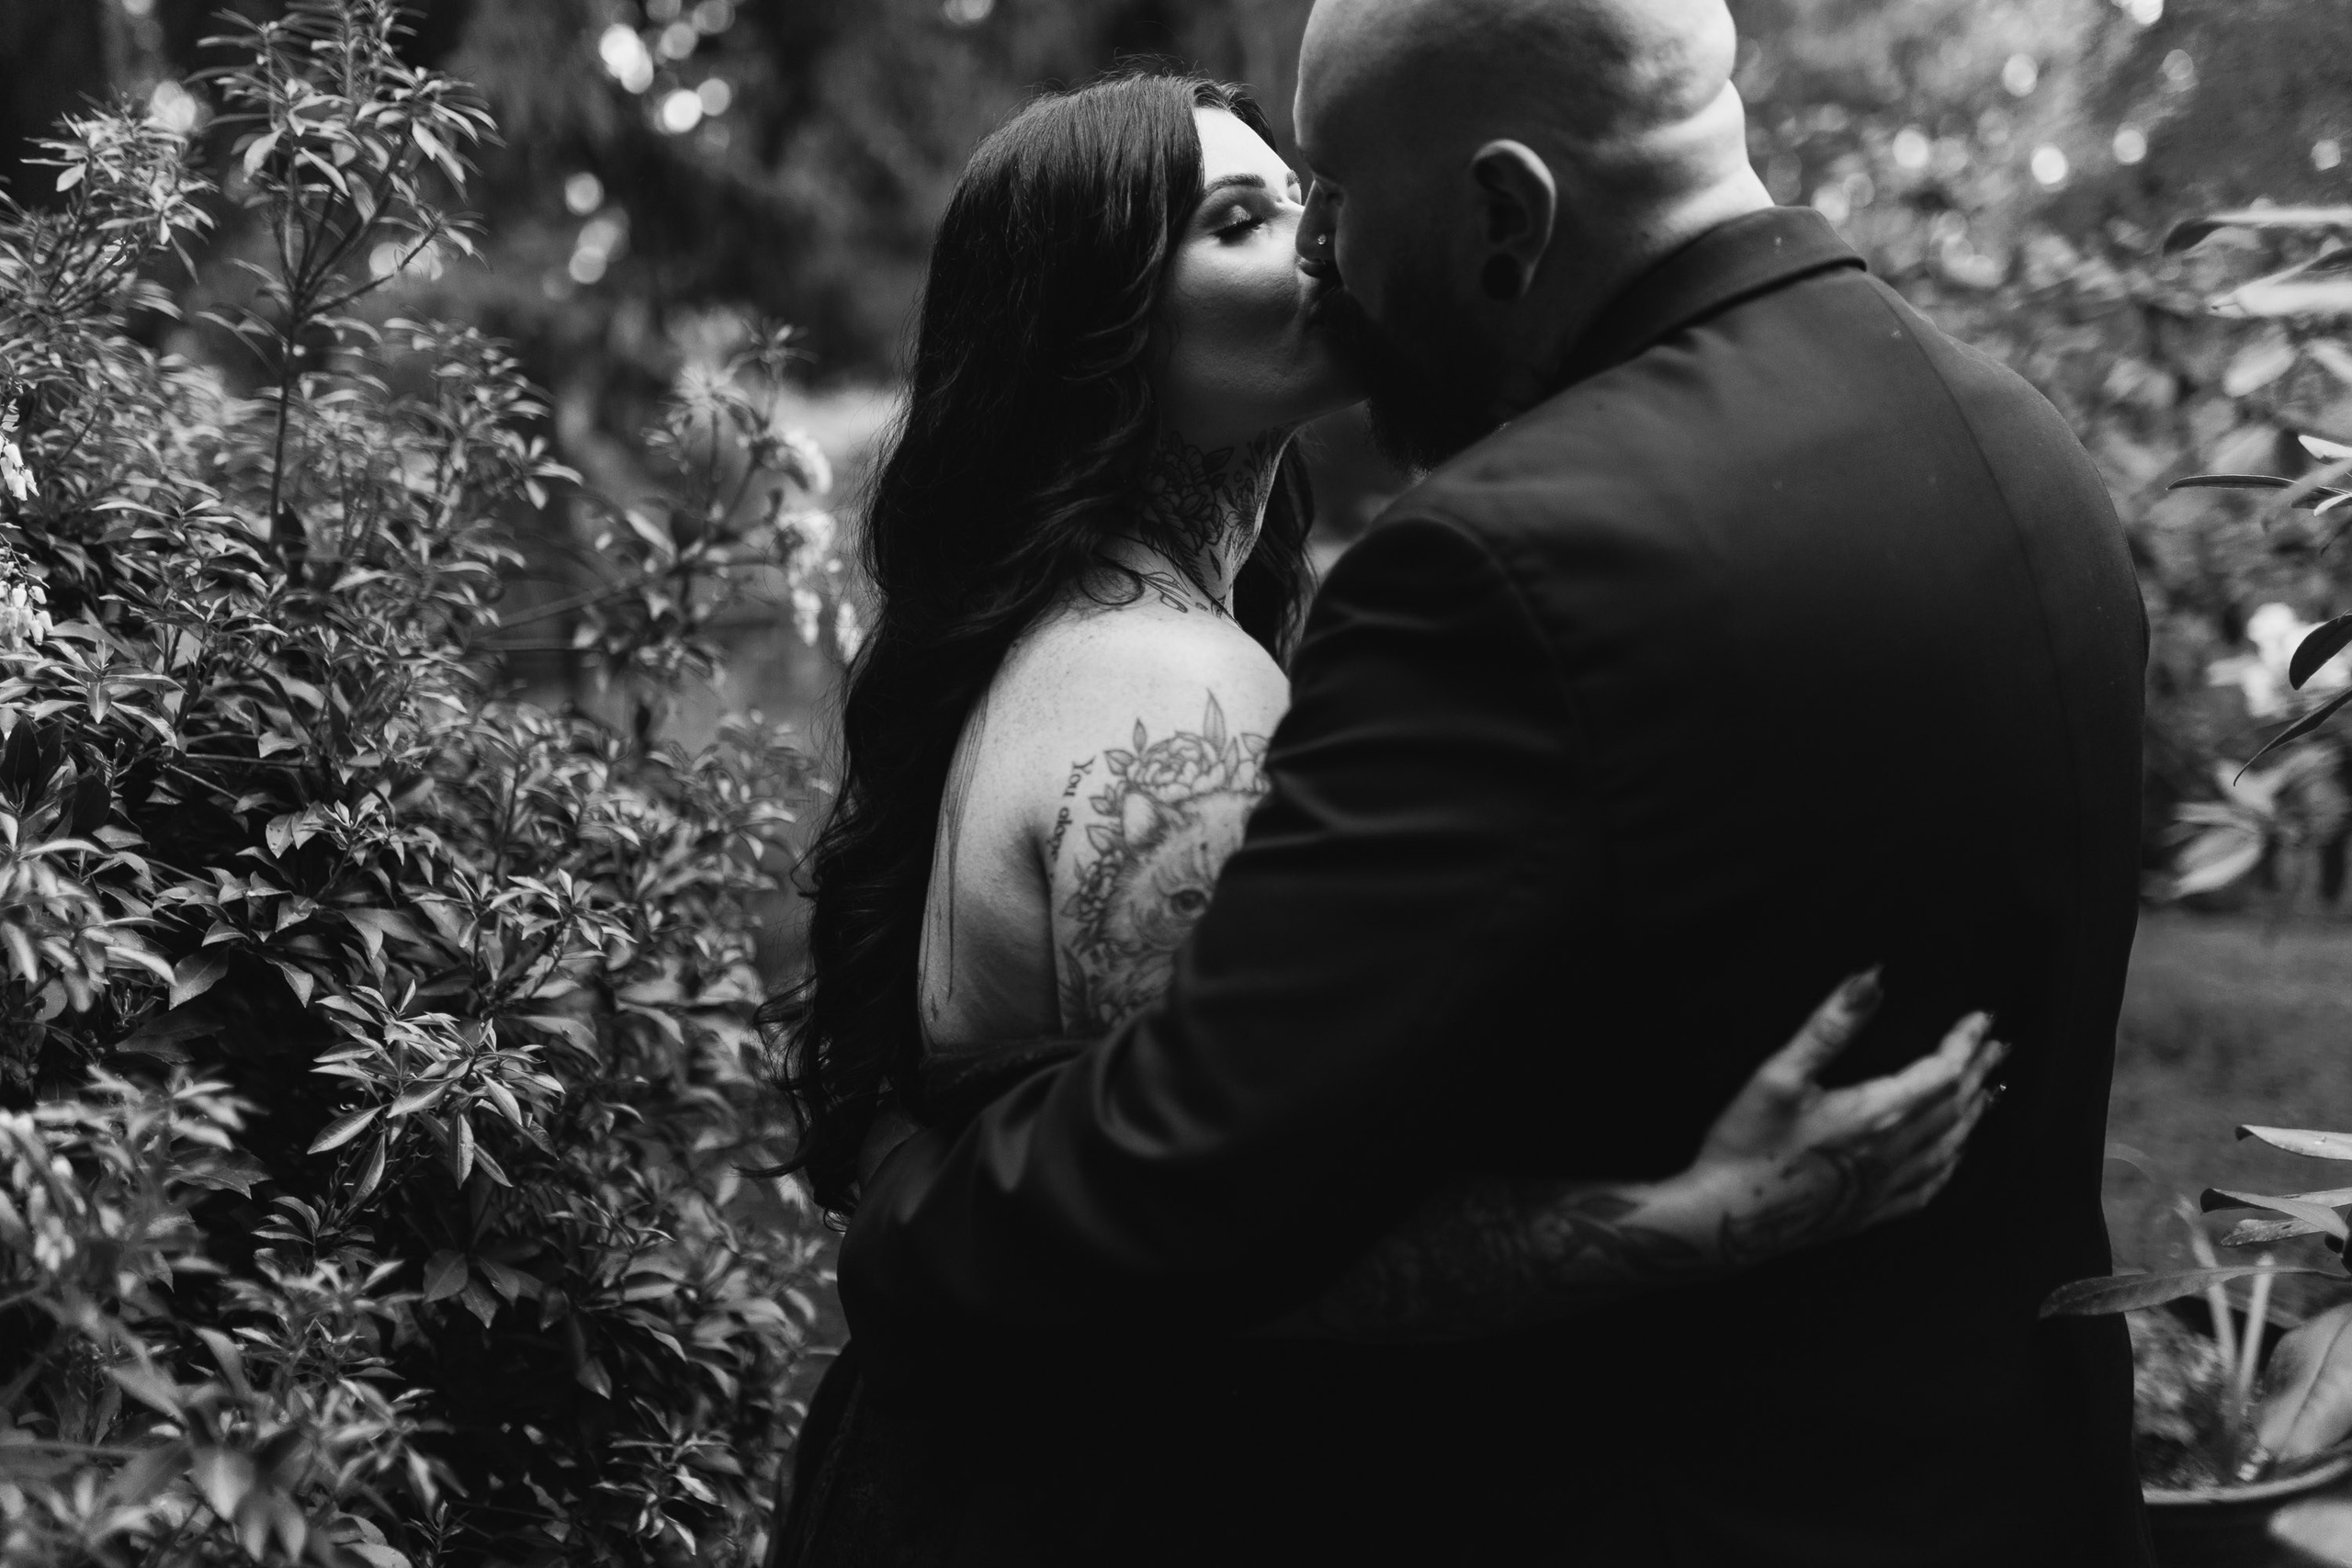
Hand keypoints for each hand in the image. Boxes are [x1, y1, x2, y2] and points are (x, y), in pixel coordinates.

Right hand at [1687, 969, 2006, 1262]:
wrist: (1722, 1220)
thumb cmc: (1746, 1146)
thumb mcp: (1779, 1075)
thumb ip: (1829, 1027)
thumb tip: (1872, 979)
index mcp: (1874, 1115)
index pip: (1940, 1074)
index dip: (1964, 1044)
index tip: (1982, 1021)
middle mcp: (1889, 1153)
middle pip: (1953, 1109)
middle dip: (1977, 1075)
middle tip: (1996, 1050)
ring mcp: (1881, 1188)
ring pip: (1947, 1149)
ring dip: (1972, 1117)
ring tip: (1985, 1094)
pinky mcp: (1866, 1213)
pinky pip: (1926, 1189)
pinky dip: (1949, 1166)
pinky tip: (1952, 1159)